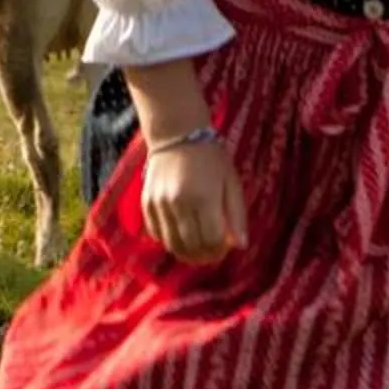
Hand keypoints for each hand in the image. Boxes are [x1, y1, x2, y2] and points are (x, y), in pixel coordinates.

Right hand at [139, 138, 248, 264]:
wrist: (177, 133)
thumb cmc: (210, 156)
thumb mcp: (231, 182)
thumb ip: (237, 215)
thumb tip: (241, 245)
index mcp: (204, 198)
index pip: (212, 241)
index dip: (220, 251)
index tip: (225, 248)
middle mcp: (179, 203)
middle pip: (192, 246)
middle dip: (204, 255)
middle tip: (212, 254)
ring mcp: (160, 204)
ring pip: (172, 244)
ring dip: (186, 254)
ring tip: (196, 252)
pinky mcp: (147, 202)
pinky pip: (156, 233)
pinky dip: (168, 240)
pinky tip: (179, 237)